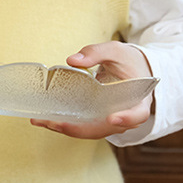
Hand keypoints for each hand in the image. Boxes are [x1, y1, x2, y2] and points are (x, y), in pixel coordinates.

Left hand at [30, 42, 153, 139]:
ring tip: (44, 121)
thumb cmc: (128, 61)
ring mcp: (112, 122)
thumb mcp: (116, 51)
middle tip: (56, 123)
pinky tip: (48, 119)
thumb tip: (72, 60)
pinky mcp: (99, 120)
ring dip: (67, 128)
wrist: (134, 70)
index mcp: (138, 101)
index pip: (137, 115)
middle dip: (79, 128)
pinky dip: (68, 124)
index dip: (126, 118)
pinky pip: (85, 126)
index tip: (112, 118)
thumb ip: (96, 53)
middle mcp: (126, 117)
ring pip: (91, 131)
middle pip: (105, 128)